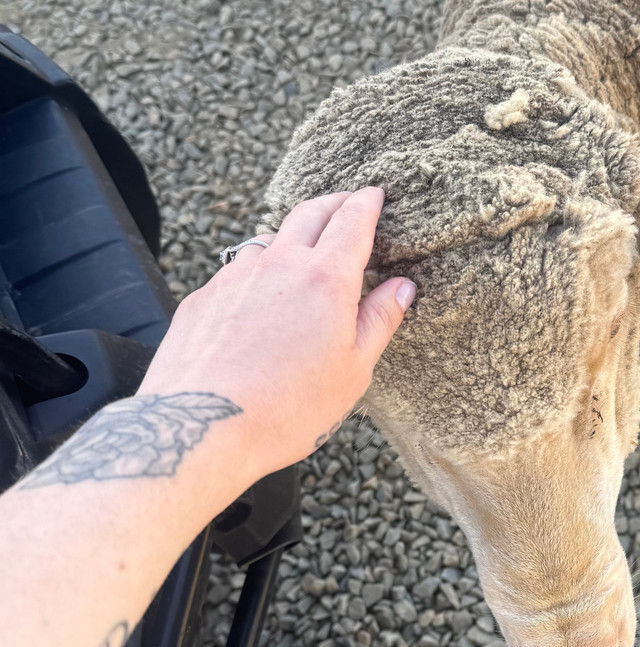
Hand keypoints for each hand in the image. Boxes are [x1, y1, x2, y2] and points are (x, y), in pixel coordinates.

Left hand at [138, 188, 413, 479]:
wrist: (203, 426)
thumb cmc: (289, 407)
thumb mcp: (353, 371)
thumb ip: (379, 321)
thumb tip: (403, 286)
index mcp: (326, 279)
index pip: (352, 221)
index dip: (367, 203)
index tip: (375, 194)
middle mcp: (279, 265)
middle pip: (309, 214)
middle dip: (333, 202)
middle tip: (347, 200)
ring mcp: (235, 277)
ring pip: (269, 239)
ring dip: (291, 234)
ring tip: (303, 248)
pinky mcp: (203, 298)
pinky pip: (236, 270)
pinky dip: (257, 270)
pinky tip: (260, 295)